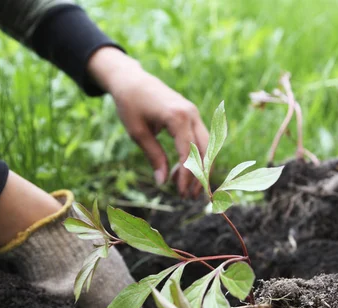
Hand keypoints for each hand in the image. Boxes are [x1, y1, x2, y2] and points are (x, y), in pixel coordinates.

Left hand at [87, 47, 208, 197]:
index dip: (187, 176)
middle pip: (205, 150)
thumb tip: (163, 183)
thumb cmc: (131, 105)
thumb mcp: (138, 133)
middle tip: (189, 197)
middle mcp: (191, 114)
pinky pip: (200, 140)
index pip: (189, 153)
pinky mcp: (192, 116)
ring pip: (207, 146)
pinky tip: (181, 171)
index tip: (182, 194)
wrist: (131, 80)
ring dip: (200, 168)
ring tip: (186, 188)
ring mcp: (194, 113)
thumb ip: (154, 157)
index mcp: (177, 117)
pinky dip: (195, 157)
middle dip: (200, 176)